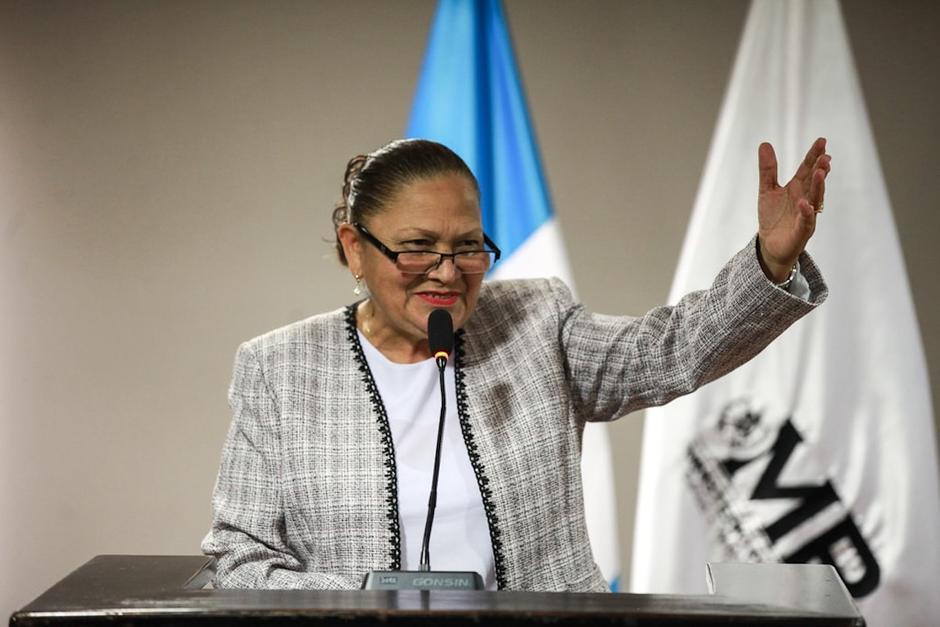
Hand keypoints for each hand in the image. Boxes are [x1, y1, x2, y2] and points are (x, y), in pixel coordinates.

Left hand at [757, 137, 830, 281]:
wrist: (770, 245)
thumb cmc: (773, 217)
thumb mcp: (767, 190)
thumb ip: (768, 169)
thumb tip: (764, 144)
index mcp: (798, 188)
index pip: (808, 169)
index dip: (814, 156)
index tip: (822, 141)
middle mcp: (806, 199)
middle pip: (815, 182)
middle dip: (821, 169)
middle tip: (825, 157)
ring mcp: (806, 216)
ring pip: (815, 200)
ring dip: (818, 187)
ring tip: (820, 173)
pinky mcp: (801, 232)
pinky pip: (805, 221)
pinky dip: (806, 213)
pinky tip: (804, 204)